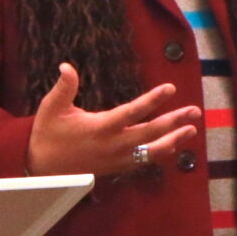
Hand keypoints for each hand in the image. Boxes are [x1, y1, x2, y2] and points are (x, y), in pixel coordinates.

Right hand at [25, 62, 201, 177]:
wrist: (42, 169)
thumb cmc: (47, 134)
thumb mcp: (51, 108)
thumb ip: (64, 87)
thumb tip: (67, 66)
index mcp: (100, 127)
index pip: (132, 112)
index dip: (153, 100)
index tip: (171, 88)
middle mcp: (113, 145)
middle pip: (150, 133)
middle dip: (174, 122)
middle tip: (194, 112)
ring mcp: (117, 159)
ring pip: (151, 151)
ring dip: (173, 141)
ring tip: (191, 131)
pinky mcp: (117, 168)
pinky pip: (143, 161)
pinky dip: (160, 154)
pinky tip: (173, 146)